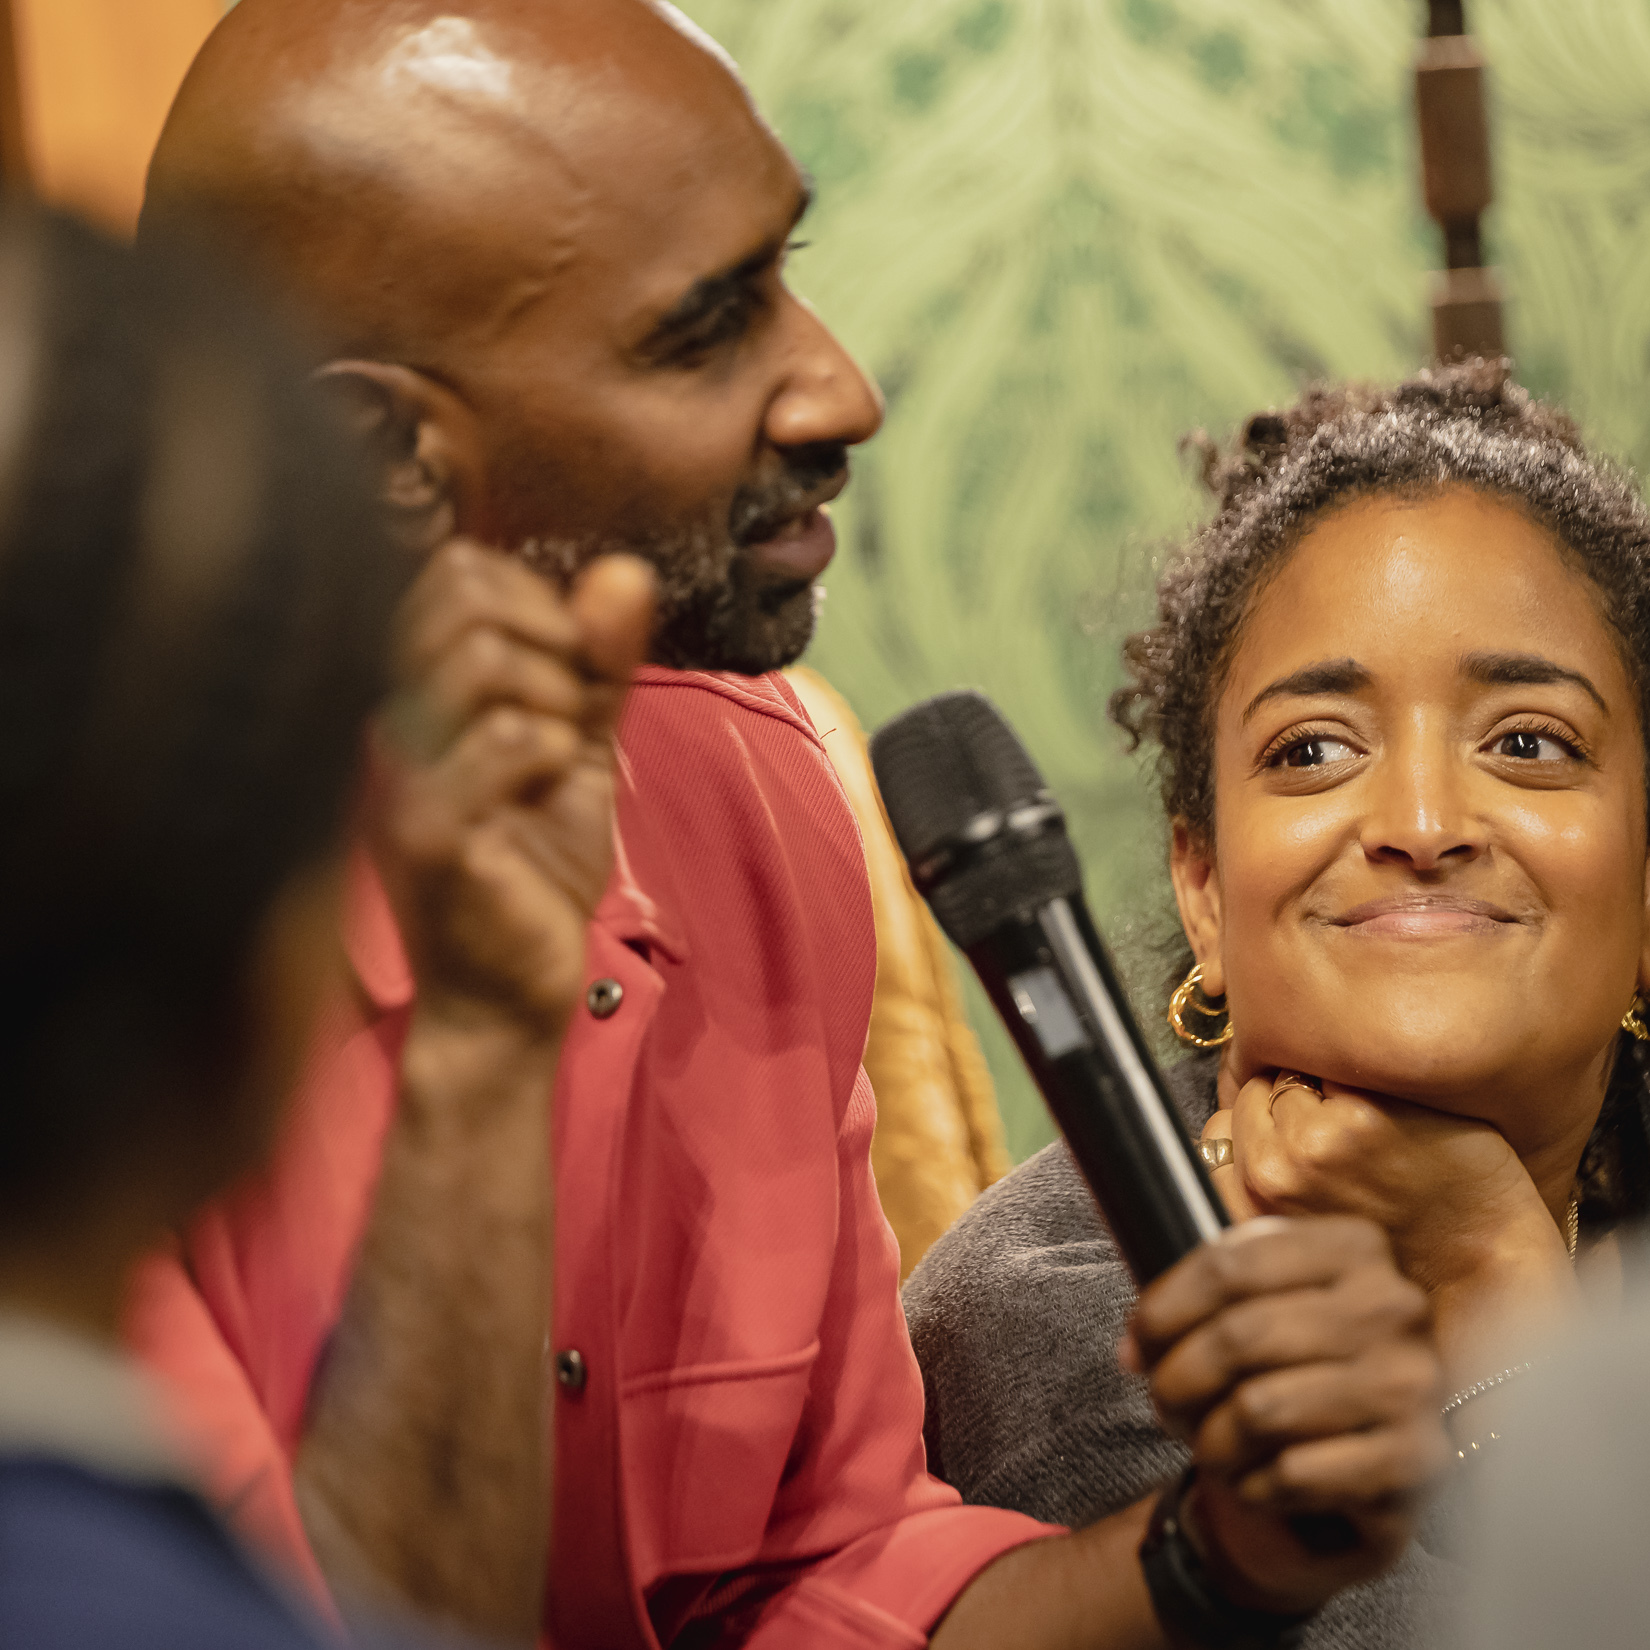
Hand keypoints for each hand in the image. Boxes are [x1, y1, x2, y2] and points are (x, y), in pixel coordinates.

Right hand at [366, 541, 654, 1036]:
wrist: (509, 990)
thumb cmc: (532, 868)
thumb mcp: (578, 749)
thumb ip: (598, 665)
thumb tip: (626, 571)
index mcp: (413, 688)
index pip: (458, 568)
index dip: (538, 599)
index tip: (569, 672)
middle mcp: (388, 716)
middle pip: (463, 591)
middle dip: (552, 637)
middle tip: (571, 714)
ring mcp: (398, 769)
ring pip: (486, 658)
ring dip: (557, 700)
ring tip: (557, 760)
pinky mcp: (424, 830)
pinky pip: (507, 740)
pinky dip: (555, 755)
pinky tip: (545, 795)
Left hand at [1120, 1217, 1444, 1613]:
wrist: (1358, 1470)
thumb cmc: (1290, 1374)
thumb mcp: (1256, 1309)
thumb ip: (1201, 1305)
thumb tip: (1136, 1345)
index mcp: (1353, 1247)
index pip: (1229, 1264)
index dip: (1164, 1308)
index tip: (1137, 1342)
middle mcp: (1394, 1306)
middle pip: (1239, 1335)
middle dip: (1178, 1378)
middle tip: (1164, 1403)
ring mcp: (1413, 1384)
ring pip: (1261, 1408)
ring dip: (1212, 1438)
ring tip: (1207, 1444)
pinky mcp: (1418, 1462)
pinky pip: (1295, 1472)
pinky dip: (1254, 1484)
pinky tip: (1255, 1480)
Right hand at [1201, 1074, 1561, 1294]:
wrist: (1480, 1272)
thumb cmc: (1392, 1253)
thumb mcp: (1296, 1230)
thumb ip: (1255, 1180)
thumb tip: (1231, 1120)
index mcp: (1250, 1203)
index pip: (1215, 1131)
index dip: (1255, 1131)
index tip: (1289, 1146)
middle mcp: (1274, 1172)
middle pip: (1252, 1096)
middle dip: (1287, 1106)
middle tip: (1338, 1144)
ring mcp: (1319, 1140)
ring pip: (1293, 1077)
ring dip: (1325, 1089)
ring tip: (1370, 1130)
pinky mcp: (1366, 1116)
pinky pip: (1344, 1068)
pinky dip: (1368, 1082)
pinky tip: (1398, 1118)